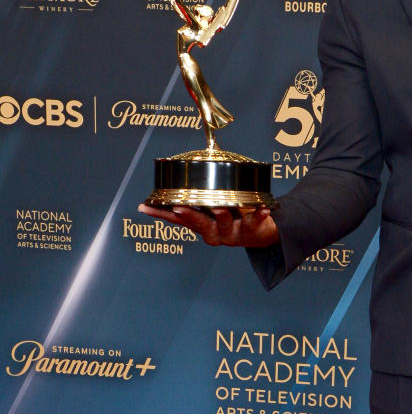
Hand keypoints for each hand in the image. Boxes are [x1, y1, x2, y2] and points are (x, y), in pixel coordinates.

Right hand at [137, 203, 278, 246]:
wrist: (262, 236)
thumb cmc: (232, 220)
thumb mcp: (210, 215)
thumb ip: (194, 202)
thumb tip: (172, 178)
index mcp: (202, 227)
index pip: (178, 220)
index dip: (161, 214)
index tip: (146, 207)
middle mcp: (215, 232)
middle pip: (200, 224)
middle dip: (190, 215)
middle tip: (179, 207)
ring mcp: (233, 232)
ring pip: (225, 223)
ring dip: (221, 215)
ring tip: (219, 206)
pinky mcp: (253, 229)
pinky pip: (256, 221)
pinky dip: (259, 215)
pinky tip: (263, 208)